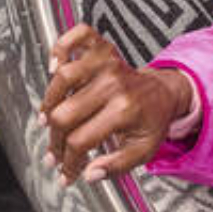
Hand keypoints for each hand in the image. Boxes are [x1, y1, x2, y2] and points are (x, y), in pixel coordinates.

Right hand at [37, 23, 192, 186]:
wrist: (165, 93)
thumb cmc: (151, 121)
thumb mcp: (143, 151)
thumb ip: (116, 166)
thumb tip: (88, 175)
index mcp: (124, 110)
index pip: (80, 141)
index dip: (68, 162)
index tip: (66, 174)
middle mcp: (114, 84)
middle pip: (64, 114)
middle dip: (55, 141)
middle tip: (54, 154)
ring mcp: (109, 63)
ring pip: (62, 79)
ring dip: (49, 102)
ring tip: (47, 121)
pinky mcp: (104, 49)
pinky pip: (79, 36)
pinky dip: (62, 46)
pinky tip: (54, 65)